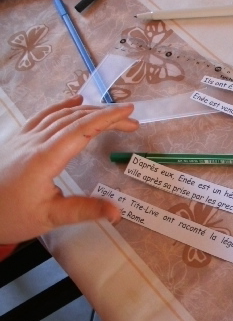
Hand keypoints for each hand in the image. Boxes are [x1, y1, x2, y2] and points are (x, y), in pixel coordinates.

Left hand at [0, 95, 137, 243]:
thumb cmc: (9, 216)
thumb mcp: (49, 218)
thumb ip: (85, 210)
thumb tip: (118, 211)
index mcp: (45, 157)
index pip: (82, 130)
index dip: (107, 118)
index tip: (129, 111)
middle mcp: (36, 141)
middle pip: (76, 119)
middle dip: (106, 116)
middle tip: (132, 121)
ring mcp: (25, 138)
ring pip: (61, 115)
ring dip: (90, 111)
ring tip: (112, 114)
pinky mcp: (18, 140)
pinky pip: (44, 115)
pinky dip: (63, 106)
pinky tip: (75, 102)